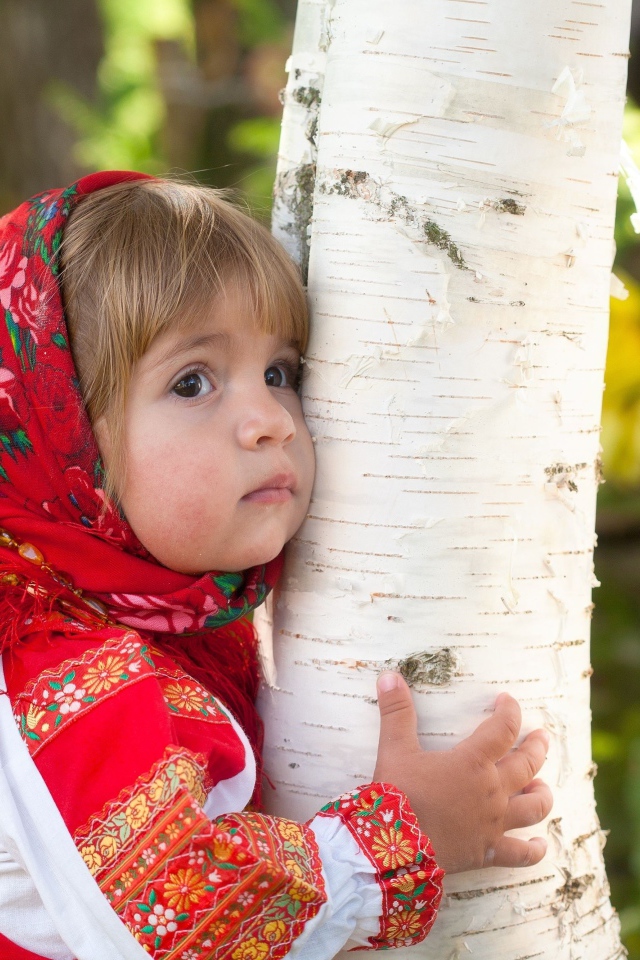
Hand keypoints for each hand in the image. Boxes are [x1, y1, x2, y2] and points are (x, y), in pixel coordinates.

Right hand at [373, 672, 551, 874]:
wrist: (393, 847)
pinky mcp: (488, 851)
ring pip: (533, 807)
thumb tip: (389, 675)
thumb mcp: (394, 748)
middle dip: (536, 748)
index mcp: (472, 761)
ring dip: (541, 794)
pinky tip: (540, 845)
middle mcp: (491, 790)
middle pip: (526, 765)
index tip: (507, 701)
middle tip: (541, 737)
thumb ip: (396, 711)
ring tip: (542, 787)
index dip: (509, 712)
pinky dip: (534, 850)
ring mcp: (493, 823)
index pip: (502, 729)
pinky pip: (520, 854)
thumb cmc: (396, 793)